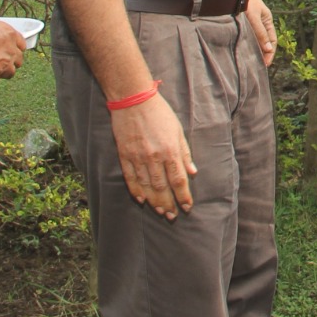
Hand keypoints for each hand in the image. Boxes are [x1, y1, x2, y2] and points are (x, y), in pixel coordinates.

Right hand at [110, 91, 195, 218]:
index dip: (184, 196)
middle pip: (162, 187)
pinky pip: (130, 177)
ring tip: (160, 212)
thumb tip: (193, 172)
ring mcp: (137, 157)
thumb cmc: (160, 114)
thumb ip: (185, 153)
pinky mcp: (124, 155)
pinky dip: (135, 190)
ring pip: (146, 186)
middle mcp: (154, 157)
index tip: (188, 207)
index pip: (178, 180)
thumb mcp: (178, 131)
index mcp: (170, 151)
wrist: (134, 101)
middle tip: (173, 216)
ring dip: (154, 201)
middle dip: (169, 204)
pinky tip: (141, 200)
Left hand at [246, 0, 276, 67]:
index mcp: (267, 20)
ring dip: (254, 49)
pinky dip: (247, 43)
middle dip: (262, 53)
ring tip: (250, 60)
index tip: (265, 64)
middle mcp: (261, 22)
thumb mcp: (254, 18)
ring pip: (255, 39)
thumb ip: (260, 33)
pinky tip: (242, 50)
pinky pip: (247, 35)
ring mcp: (252, 22)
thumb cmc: (245, 1)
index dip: (270, 53)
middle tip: (257, 65)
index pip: (272, 41)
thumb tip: (269, 49)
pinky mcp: (242, 22)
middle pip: (264, 41)